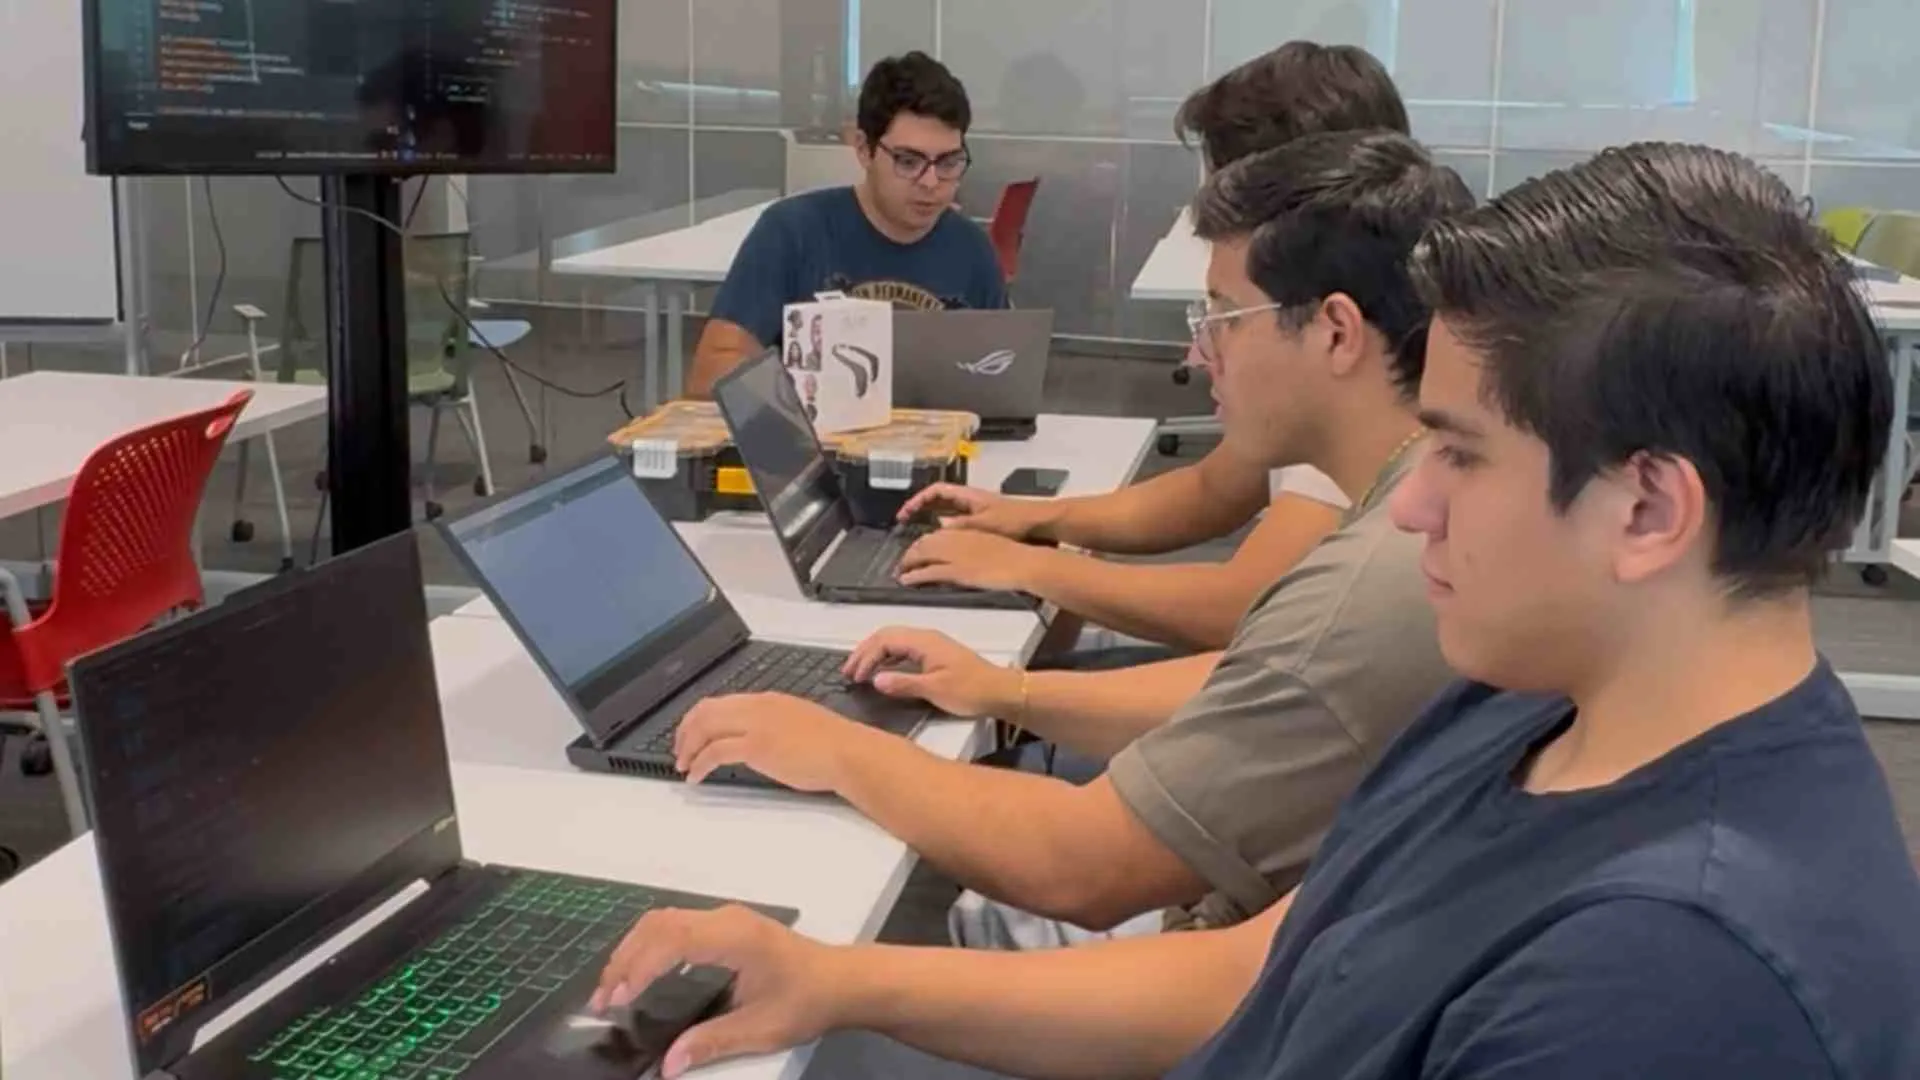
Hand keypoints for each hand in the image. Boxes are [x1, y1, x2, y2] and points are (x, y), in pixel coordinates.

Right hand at [593, 905, 847, 1078]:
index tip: (617, 999)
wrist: (842, 981)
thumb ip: (712, 1042)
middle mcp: (725, 918)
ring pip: (664, 921)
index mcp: (734, 937)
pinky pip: (676, 925)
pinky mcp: (725, 926)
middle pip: (659, 924)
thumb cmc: (806, 1002)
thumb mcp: (761, 1030)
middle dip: (625, 959)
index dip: (640, 967)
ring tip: (612, 990)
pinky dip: (649, 946)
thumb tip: (668, 1065)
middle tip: (602, 1001)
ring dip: (633, 950)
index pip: (673, 940)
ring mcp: (725, 918)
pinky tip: (640, 974)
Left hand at [674, 693, 879, 791]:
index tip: (692, 735)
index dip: (699, 719)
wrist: (848, 752)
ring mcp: (756, 725)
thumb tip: (757, 742)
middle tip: (679, 751)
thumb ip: (774, 727)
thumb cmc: (833, 745)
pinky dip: (700, 763)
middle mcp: (757, 707)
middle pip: (706, 711)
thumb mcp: (798, 724)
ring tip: (684, 766)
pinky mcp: (756, 746)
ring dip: (688, 749)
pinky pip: (715, 752)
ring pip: (705, 728)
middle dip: (685, 732)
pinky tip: (696, 776)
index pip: (722, 702)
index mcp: (767, 700)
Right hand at [844, 627, 1019, 718]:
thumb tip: (876, 680)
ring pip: (894, 642)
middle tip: (848, 671)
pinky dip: (888, 658)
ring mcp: (931, 645)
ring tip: (860, 671)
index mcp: (924, 641)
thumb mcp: (935, 690)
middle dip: (865, 652)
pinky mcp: (936, 654)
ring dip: (875, 654)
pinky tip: (883, 671)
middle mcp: (926, 638)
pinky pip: (904, 649)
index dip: (866, 656)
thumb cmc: (972, 690)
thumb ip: (903, 684)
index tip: (855, 676)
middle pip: (886, 636)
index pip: (885, 640)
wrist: (1001, 691)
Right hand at [896, 483, 1053, 540]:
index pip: (936, 491)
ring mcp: (975, 511)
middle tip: (904, 521)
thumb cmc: (1016, 518)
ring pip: (946, 511)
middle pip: (938, 500)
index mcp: (968, 495)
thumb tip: (940, 525)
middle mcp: (970, 500)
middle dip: (920, 509)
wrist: (1038, 523)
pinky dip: (945, 529)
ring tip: (917, 532)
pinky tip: (941, 541)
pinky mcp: (981, 522)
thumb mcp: (985, 523)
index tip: (906, 512)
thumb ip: (962, 525)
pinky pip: (956, 522)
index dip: (918, 499)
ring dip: (930, 519)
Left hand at [897, 529, 1049, 592]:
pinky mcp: (956, 571)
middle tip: (903, 563)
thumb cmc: (1014, 555)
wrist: (1023, 562)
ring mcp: (955, 555)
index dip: (922, 543)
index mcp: (965, 531)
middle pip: (924, 543)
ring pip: (922, 555)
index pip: (935, 534)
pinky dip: (914, 576)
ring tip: (900, 572)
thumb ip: (973, 544)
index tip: (916, 551)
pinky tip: (906, 580)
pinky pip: (929, 572)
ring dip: (907, 563)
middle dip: (910, 553)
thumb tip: (965, 552)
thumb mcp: (990, 544)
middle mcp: (957, 539)